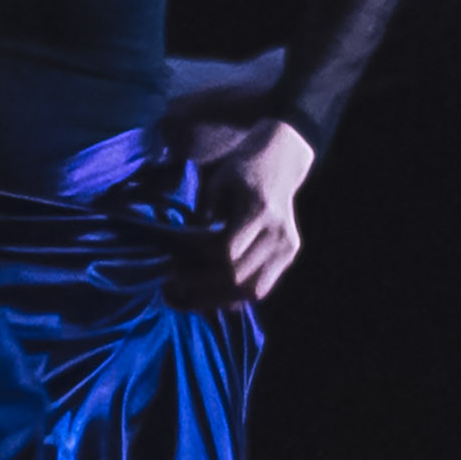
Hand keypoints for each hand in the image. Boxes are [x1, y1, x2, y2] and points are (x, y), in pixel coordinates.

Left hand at [186, 119, 314, 305]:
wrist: (281, 161)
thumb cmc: (242, 169)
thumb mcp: (217, 182)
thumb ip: (203, 213)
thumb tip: (184, 248)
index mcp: (259, 211)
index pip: (225, 252)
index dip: (197, 262)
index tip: (173, 263)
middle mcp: (277, 233)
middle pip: (237, 276)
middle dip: (201, 286)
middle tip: (171, 286)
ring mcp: (287, 246)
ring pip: (250, 290)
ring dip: (217, 299)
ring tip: (187, 298)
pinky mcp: (289, 255)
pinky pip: (260, 288)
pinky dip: (234, 297)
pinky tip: (209, 296)